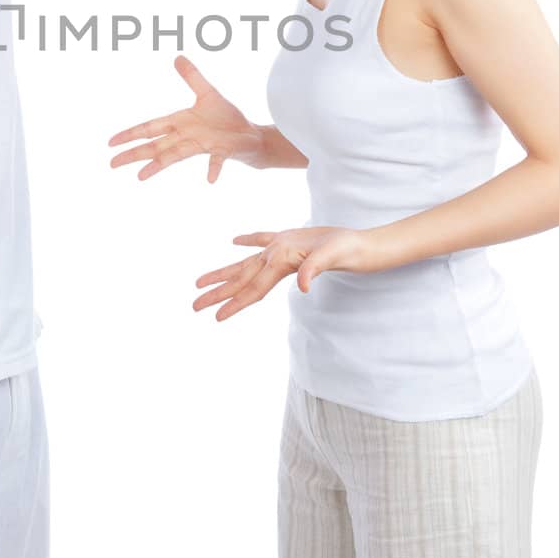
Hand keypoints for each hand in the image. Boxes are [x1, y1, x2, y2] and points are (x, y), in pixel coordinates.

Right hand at [109, 55, 262, 183]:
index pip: (150, 128)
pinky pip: (216, 160)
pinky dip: (213, 168)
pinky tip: (210, 180)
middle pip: (155, 146)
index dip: (131, 134)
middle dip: (133, 153)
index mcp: (180, 123)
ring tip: (140, 176)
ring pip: (176, 154)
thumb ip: (192, 77)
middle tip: (112, 164)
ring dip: (159, 164)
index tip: (111, 142)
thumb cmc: (228, 119)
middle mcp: (187, 137)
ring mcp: (203, 145)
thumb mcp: (208, 93)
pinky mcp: (222, 151)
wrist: (252, 137)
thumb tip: (177, 56)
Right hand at [192, 225, 374, 319]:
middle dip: (218, 292)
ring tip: (201, 281)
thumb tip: (300, 286)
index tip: (216, 317)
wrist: (363, 240)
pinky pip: (262, 241)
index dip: (234, 303)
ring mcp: (282, 245)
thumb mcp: (336, 256)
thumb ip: (314, 268)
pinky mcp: (290, 242)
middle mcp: (277, 249)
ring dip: (224, 274)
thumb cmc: (351, 248)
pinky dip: (247, 241)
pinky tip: (234, 241)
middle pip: (242, 276)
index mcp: (283, 255)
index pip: (254, 286)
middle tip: (195, 305)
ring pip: (246, 263)